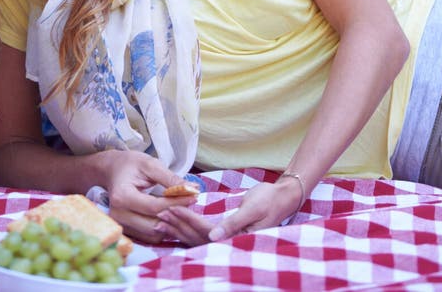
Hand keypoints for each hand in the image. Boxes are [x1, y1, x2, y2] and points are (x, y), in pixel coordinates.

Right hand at [100, 151, 197, 243]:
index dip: (176, 203)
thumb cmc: (131, 164)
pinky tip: (169, 214)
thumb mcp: (150, 164)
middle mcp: (118, 215)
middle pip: (154, 225)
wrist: (112, 170)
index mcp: (122, 196)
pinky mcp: (126, 231)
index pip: (154, 207)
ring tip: (180, 207)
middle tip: (190, 202)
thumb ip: (170, 178)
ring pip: (153, 234)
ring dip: (170, 224)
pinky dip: (163, 228)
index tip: (194, 196)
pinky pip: (149, 237)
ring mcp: (121, 225)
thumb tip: (193, 189)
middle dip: (175, 215)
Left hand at [156, 178, 300, 245]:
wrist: (282, 198)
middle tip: (159, 213)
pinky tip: (176, 222)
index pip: (205, 231)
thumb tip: (213, 236)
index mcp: (236, 237)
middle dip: (178, 225)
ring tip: (161, 219)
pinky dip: (187, 227)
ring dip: (179, 228)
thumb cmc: (269, 201)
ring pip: (197, 237)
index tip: (171, 208)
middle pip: (197, 237)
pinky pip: (202, 233)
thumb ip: (233, 223)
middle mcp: (229, 242)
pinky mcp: (224, 233)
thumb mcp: (253, 209)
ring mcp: (226, 239)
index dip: (187, 220)